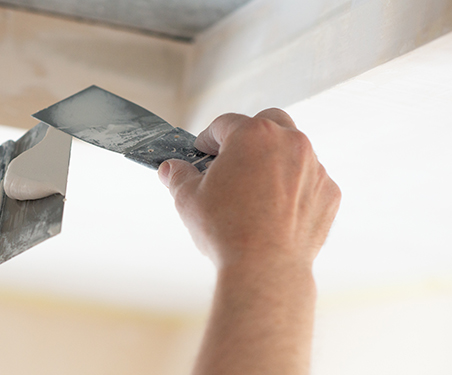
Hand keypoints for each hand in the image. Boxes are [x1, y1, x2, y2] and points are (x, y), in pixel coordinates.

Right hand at [158, 109, 340, 374]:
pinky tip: (276, 210)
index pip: (225, 124)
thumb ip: (178, 176)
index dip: (208, 139)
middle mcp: (289, 142)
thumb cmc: (226, 230)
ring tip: (255, 189)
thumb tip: (170, 169)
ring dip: (275, 161)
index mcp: (253, 135)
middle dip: (249, 136)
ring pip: (293, 150)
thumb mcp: (188, 199)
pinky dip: (295, 187)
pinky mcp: (329, 192)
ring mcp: (314, 167)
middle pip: (268, 122)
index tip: (202, 153)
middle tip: (233, 160)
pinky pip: (310, 180)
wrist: (265, 268)